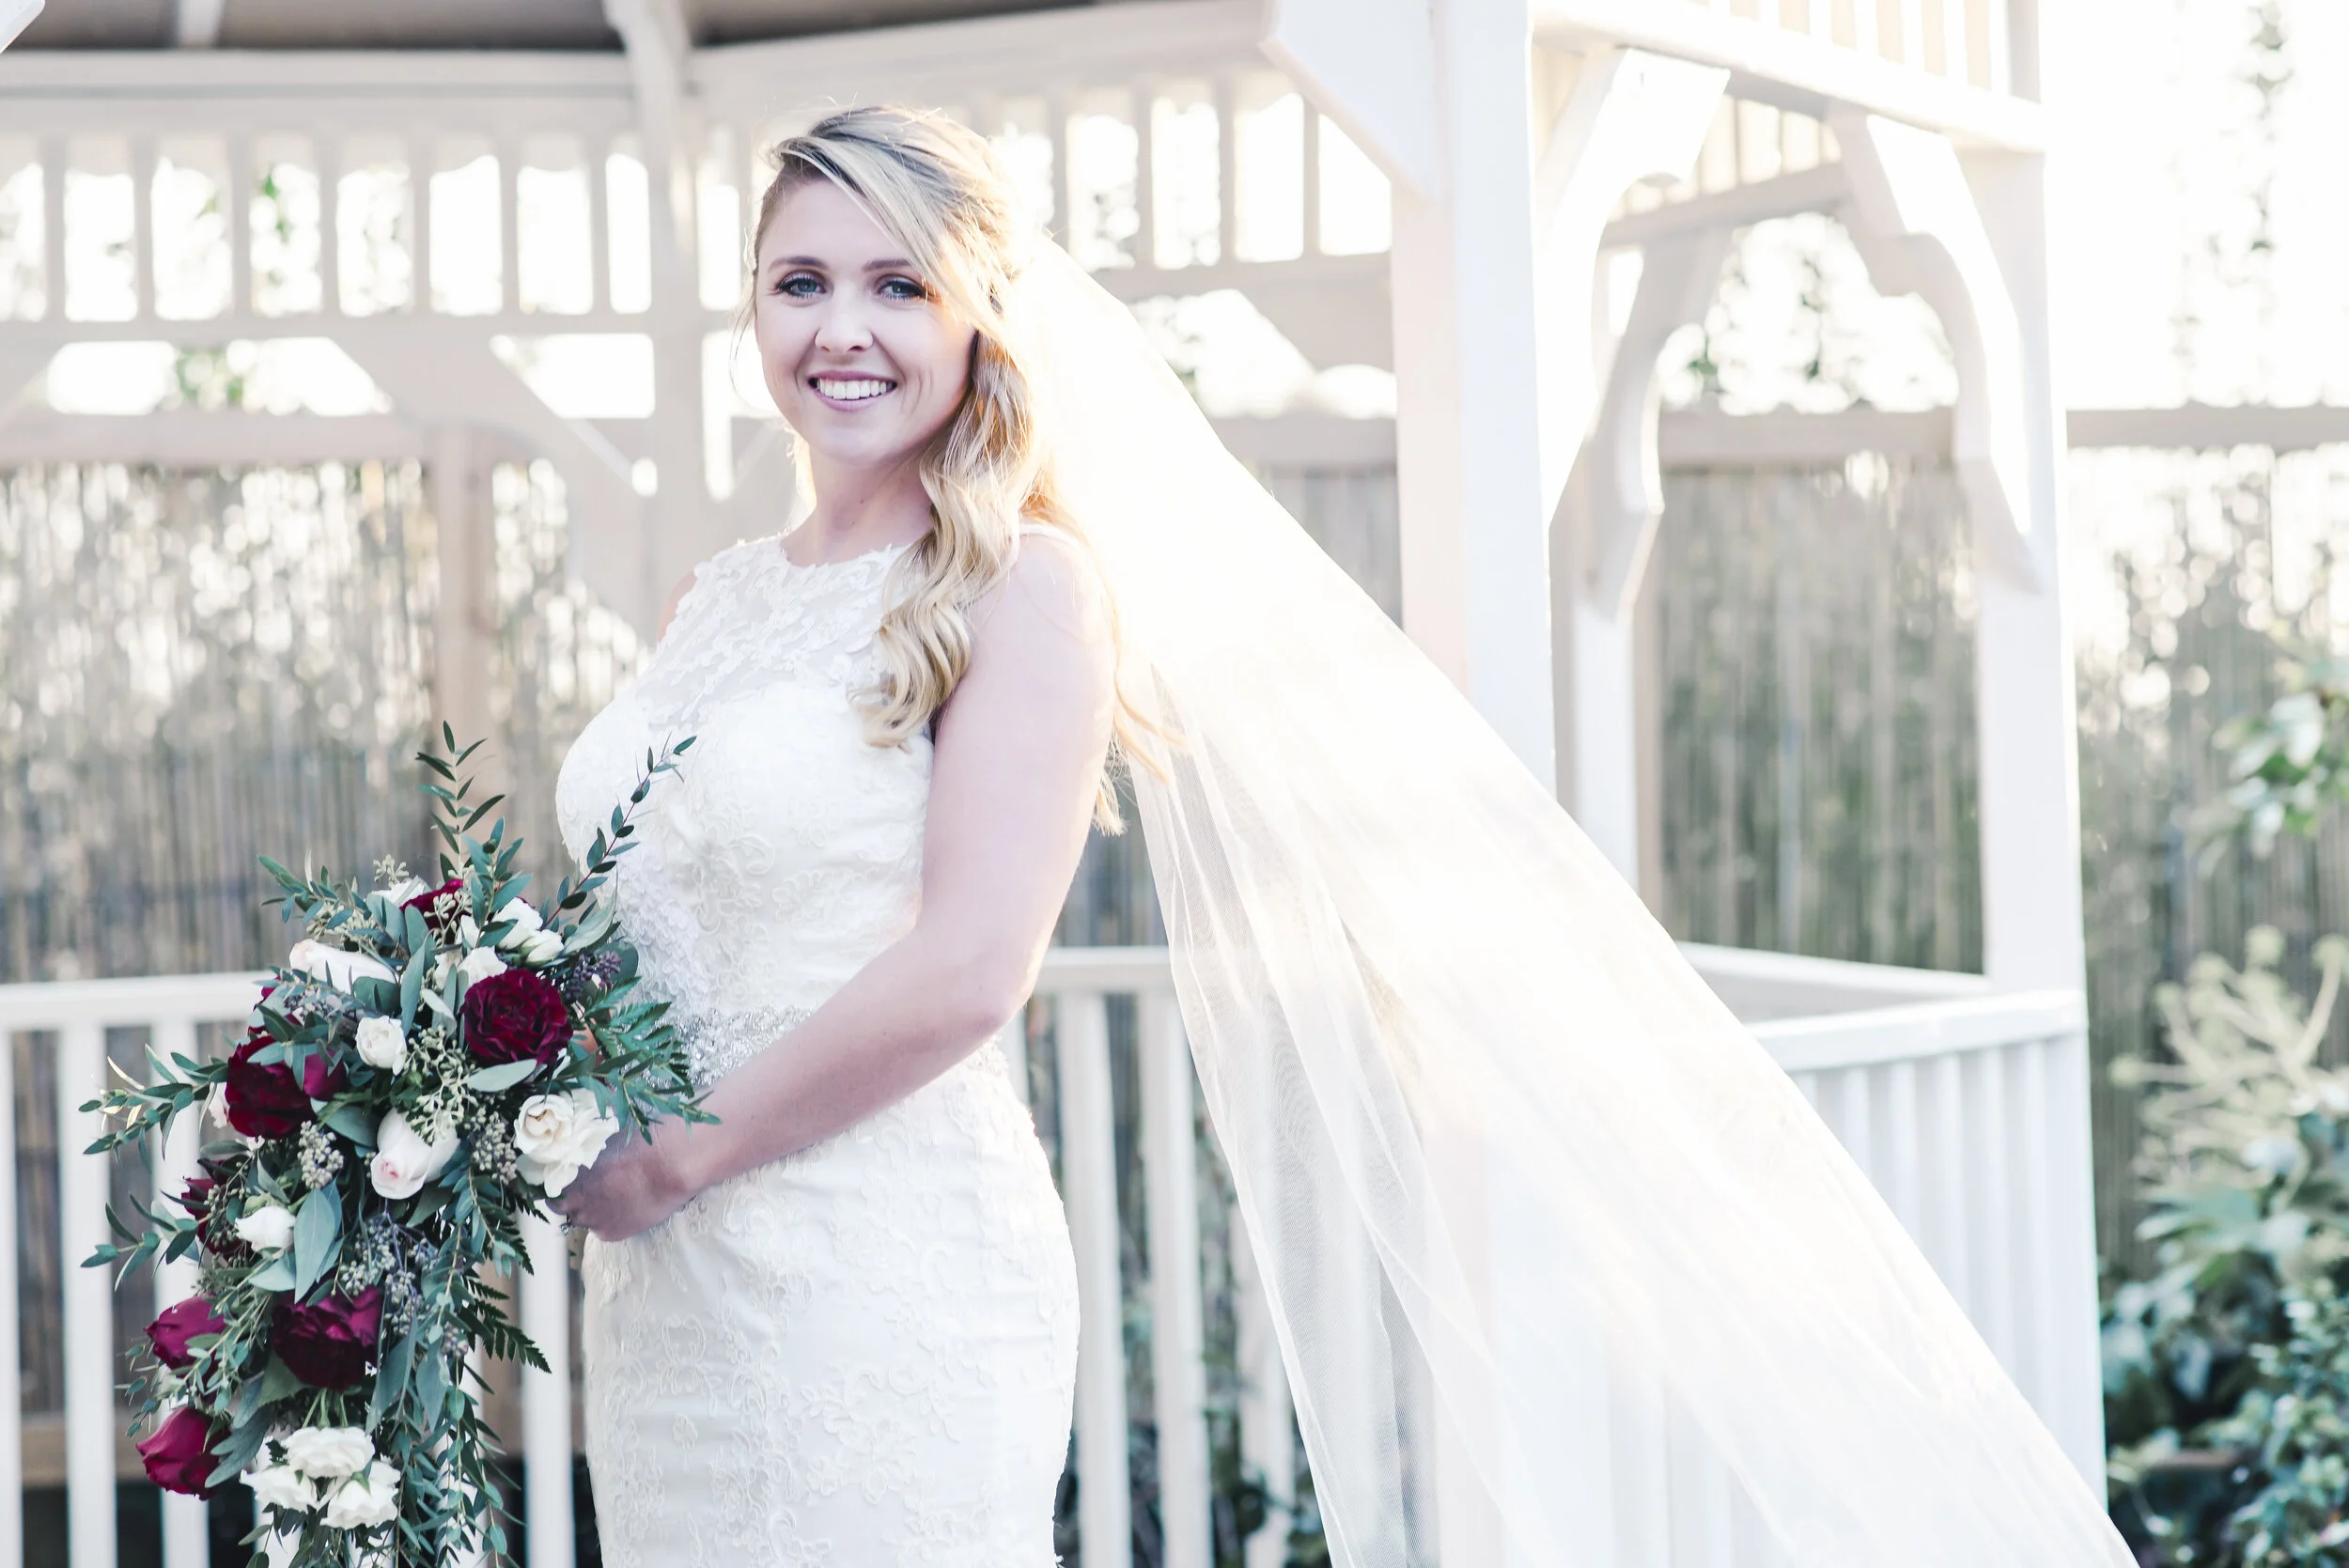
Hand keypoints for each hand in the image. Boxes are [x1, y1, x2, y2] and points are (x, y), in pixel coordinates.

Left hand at [551, 1127, 692, 1240]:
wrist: (669, 1166)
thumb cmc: (639, 1143)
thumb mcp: (602, 1140)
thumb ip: (585, 1150)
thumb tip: (580, 1145)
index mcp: (566, 1175)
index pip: (548, 1185)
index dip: (559, 1181)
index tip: (569, 1177)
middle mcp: (573, 1201)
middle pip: (562, 1205)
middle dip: (573, 1198)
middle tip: (593, 1187)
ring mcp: (590, 1220)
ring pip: (583, 1219)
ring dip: (592, 1210)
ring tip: (614, 1196)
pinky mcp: (609, 1233)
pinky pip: (603, 1229)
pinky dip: (611, 1220)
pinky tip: (627, 1206)